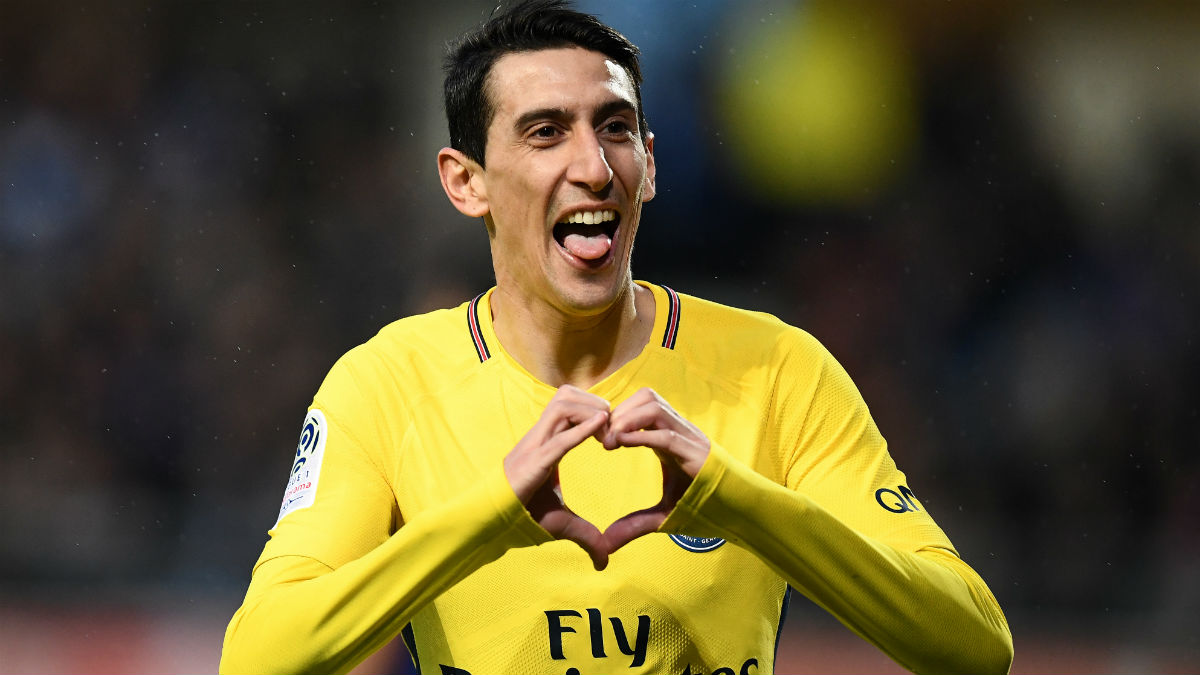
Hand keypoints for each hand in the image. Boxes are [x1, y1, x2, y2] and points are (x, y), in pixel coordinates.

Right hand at [505, 385, 610, 569]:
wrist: (491, 523)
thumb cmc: (524, 515)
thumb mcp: (563, 523)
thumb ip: (586, 536)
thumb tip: (604, 561)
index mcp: (546, 441)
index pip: (569, 405)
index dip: (593, 406)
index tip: (614, 427)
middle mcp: (540, 437)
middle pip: (566, 395)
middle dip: (594, 401)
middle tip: (614, 424)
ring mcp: (534, 446)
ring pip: (562, 406)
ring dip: (589, 411)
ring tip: (608, 427)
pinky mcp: (533, 463)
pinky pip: (559, 439)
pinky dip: (582, 430)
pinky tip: (601, 426)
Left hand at [600, 387, 710, 552]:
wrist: (743, 513)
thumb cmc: (707, 508)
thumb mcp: (663, 515)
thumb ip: (634, 525)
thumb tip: (605, 544)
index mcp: (671, 437)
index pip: (641, 405)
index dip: (617, 414)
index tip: (597, 436)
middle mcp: (680, 431)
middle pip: (646, 396)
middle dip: (619, 412)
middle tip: (601, 438)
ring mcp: (689, 439)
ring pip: (654, 406)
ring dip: (627, 419)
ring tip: (610, 442)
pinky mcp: (696, 453)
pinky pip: (665, 435)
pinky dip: (640, 436)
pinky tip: (621, 444)